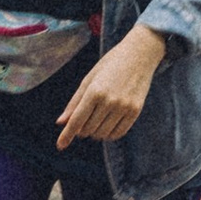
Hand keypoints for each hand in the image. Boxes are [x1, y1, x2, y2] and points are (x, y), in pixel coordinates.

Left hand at [56, 23, 167, 148]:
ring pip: (102, 133)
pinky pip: (118, 133)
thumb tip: (61, 122)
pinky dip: (109, 134)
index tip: (60, 146)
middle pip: (88, 129)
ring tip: (96, 121)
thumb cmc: (111, 64)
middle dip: (82, 129)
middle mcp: (109, 100)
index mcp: (95, 91)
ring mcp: (124, 106)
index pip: (77, 120)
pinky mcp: (135, 110)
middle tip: (85, 119)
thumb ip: (75, 102)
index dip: (67, 135)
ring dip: (95, 132)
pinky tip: (107, 125)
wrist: (140, 54)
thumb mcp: (90, 79)